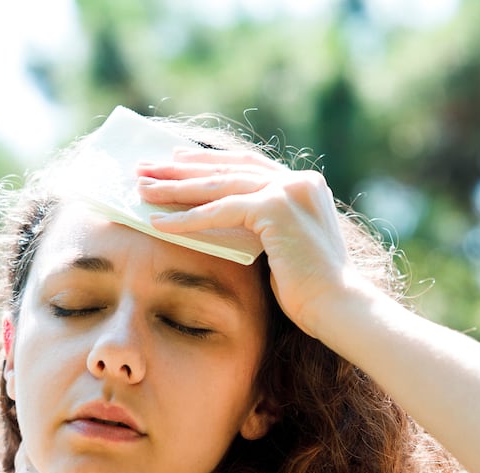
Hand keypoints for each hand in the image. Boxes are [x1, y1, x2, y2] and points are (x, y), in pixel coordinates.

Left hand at [137, 147, 375, 336]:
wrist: (337, 306)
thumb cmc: (310, 289)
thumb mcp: (283, 245)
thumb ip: (262, 225)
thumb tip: (224, 220)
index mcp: (303, 184)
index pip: (245, 165)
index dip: (207, 162)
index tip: (174, 159)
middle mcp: (298, 180)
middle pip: (227, 169)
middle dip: (181, 169)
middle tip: (145, 168)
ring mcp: (289, 190)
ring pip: (219, 185)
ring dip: (176, 188)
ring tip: (141, 190)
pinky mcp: (277, 208)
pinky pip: (221, 210)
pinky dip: (187, 218)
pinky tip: (159, 223)